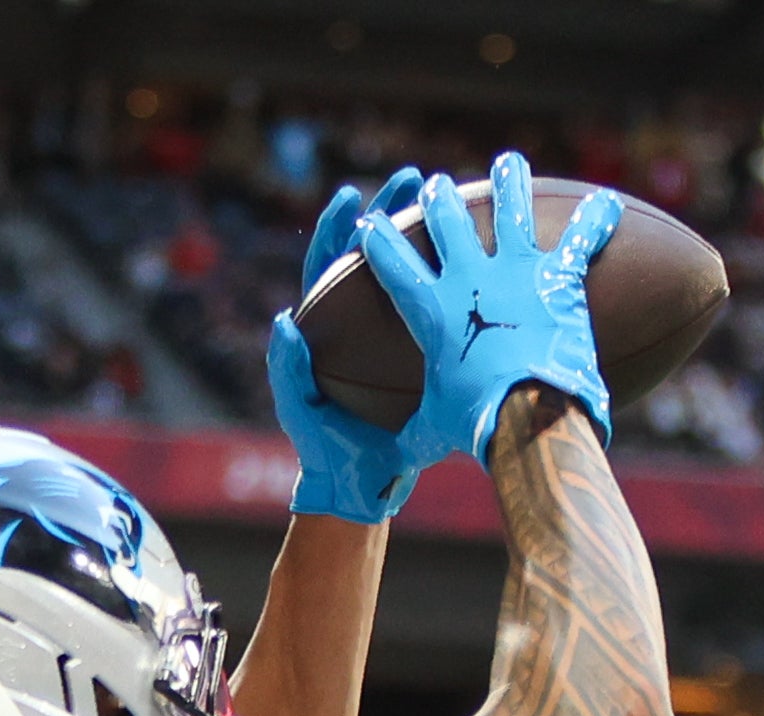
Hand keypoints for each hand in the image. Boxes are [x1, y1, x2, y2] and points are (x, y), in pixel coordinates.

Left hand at [268, 170, 444, 523]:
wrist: (363, 487)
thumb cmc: (328, 452)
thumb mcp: (301, 412)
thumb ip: (287, 372)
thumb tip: (281, 320)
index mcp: (326, 332)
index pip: (326, 267)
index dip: (337, 231)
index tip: (351, 196)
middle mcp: (357, 327)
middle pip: (372, 256)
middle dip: (391, 213)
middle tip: (414, 178)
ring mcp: (390, 339)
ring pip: (409, 277)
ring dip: (426, 236)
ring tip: (452, 201)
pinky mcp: (419, 357)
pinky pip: (435, 310)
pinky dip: (453, 280)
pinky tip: (481, 258)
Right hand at [354, 153, 623, 464]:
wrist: (528, 414)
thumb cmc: (476, 425)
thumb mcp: (434, 429)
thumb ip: (416, 430)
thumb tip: (399, 457)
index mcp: (430, 310)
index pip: (393, 264)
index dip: (377, 240)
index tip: (367, 221)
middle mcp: (468, 277)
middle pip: (446, 223)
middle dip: (438, 200)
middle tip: (434, 185)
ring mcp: (515, 270)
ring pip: (509, 211)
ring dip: (509, 183)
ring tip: (508, 162)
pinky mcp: (558, 276)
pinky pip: (580, 238)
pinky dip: (595, 219)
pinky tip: (606, 202)